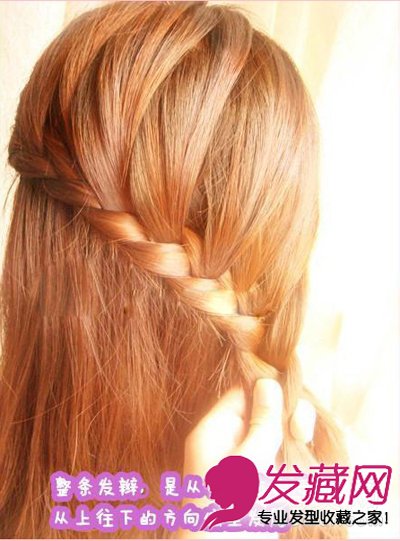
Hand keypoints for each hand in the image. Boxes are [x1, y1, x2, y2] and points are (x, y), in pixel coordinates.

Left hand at [178, 379, 315, 538]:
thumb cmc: (228, 513)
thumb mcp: (245, 464)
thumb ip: (261, 425)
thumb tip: (268, 382)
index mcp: (216, 432)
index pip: (242, 393)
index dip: (268, 390)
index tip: (292, 396)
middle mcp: (231, 444)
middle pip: (265, 413)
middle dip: (287, 418)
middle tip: (301, 433)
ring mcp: (249, 465)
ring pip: (279, 436)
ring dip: (297, 440)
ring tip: (306, 449)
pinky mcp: (264, 485)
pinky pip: (285, 461)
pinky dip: (299, 462)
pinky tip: (311, 464)